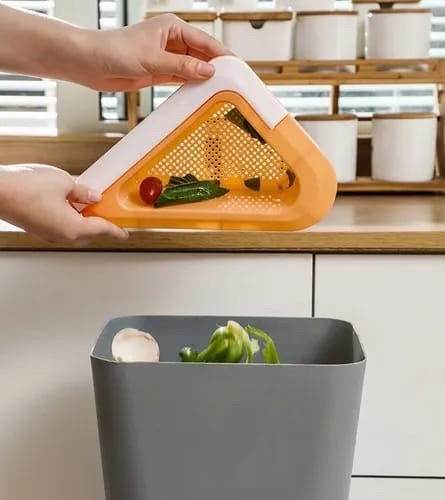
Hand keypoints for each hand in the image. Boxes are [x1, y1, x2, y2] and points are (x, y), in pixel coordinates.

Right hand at [0, 164, 127, 244]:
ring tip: (90, 205)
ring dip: (85, 222)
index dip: (116, 231)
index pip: (102, 230)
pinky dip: (71, 219)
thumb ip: (83, 192)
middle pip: (89, 234)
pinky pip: (61, 227)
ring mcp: (48, 233)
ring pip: (75, 232)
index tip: (124, 234)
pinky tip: (70, 205)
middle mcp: (61, 236)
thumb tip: (93, 195)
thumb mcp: (65, 183)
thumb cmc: (26, 188)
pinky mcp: (38, 228)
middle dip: (100, 226)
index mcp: (73, 229)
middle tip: (108, 214)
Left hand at [79, 13, 231, 90]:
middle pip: (202, 54)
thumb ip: (182, 67)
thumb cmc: (115, 50)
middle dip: (216, 67)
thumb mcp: (153, 59)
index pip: (205, 41)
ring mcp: (167, 57)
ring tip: (221, 88)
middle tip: (233, 81)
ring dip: (205, 77)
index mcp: (172, 27)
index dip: (222, 54)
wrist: (92, 64)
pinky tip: (202, 91)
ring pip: (194, 67)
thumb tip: (207, 71)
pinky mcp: (161, 72)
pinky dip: (192, 84)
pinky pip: (183, 78)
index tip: (236, 66)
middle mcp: (172, 41)